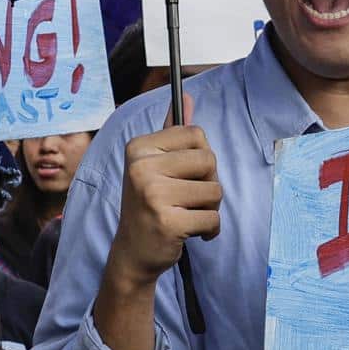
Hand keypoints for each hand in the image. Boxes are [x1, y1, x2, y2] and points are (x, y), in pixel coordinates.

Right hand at [106, 95, 221, 289]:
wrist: (133, 252)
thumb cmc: (150, 204)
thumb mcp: (155, 166)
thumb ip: (172, 133)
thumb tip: (187, 97)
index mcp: (139, 148)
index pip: (196, 133)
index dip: (200, 157)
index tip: (182, 174)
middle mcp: (141, 167)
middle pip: (209, 159)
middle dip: (208, 182)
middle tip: (187, 199)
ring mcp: (153, 195)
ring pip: (215, 190)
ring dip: (210, 208)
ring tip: (187, 215)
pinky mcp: (167, 222)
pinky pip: (213, 218)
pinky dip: (209, 229)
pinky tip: (190, 233)